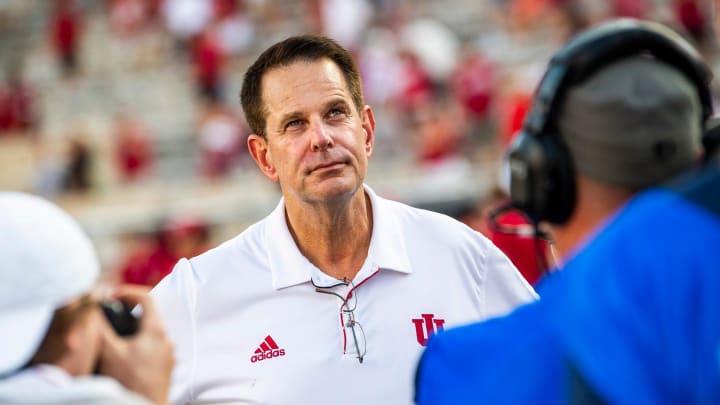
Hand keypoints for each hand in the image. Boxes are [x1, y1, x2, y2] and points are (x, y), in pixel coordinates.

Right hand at [97, 285, 173, 404]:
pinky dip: (134, 344)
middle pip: (146, 314)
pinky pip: (149, 347)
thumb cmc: (130, 382)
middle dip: (125, 312)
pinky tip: (118, 355)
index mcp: (156, 330)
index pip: (146, 297)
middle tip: (107, 315)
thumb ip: (101, 328)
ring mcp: (166, 354)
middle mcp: (166, 339)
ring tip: (109, 336)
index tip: (110, 296)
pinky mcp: (163, 367)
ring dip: (129, 330)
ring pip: (147, 332)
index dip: (126, 292)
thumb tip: (93, 309)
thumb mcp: (110, 352)